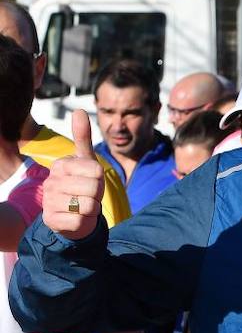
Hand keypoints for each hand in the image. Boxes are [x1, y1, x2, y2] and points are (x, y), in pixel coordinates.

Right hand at [41, 110, 103, 239]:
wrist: (74, 214)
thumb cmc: (82, 185)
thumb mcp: (85, 162)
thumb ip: (82, 138)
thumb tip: (79, 110)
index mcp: (61, 165)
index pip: (96, 170)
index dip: (100, 179)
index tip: (90, 180)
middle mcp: (51, 182)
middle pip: (94, 188)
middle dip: (97, 195)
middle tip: (88, 196)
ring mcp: (49, 201)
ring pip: (89, 205)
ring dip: (93, 209)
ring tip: (83, 207)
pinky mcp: (52, 220)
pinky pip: (81, 221)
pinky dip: (86, 222)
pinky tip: (78, 218)